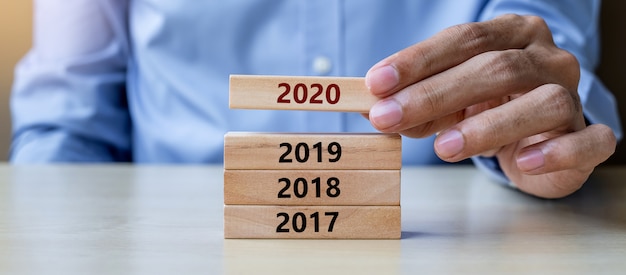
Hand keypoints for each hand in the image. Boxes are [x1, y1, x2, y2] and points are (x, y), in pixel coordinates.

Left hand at [365, 14, 615, 197]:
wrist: (538, 141)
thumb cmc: (489, 110)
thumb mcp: (447, 104)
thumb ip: (415, 105)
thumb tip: (373, 109)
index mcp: (512, 35)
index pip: (464, 39)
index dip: (419, 60)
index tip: (377, 83)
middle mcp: (547, 59)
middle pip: (496, 67)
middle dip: (435, 94)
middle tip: (389, 117)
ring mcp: (572, 96)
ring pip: (542, 101)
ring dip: (487, 125)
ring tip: (443, 148)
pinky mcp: (590, 137)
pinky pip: (587, 141)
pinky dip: (554, 152)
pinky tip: (521, 162)